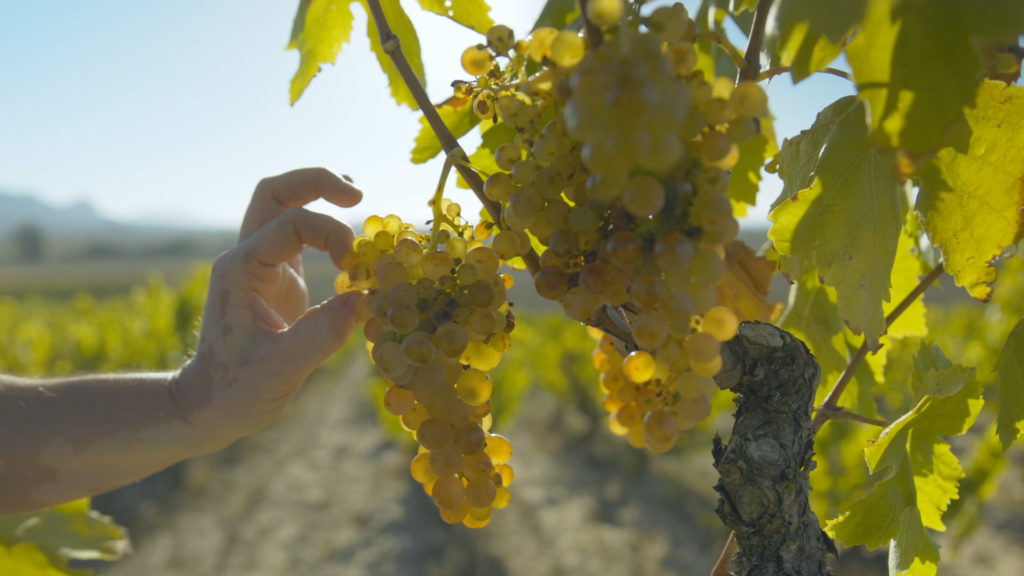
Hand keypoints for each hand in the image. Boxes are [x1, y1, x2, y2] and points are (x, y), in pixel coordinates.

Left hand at [172, 168, 365, 447]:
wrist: (209, 406)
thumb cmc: (236, 390)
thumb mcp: (282, 367)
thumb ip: (324, 332)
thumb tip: (367, 299)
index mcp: (242, 269)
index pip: (291, 223)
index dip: (332, 235)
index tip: (356, 271)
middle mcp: (246, 258)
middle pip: (275, 193)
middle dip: (317, 183)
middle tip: (357, 194)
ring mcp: (259, 266)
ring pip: (281, 206)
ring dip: (316, 195)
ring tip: (355, 196)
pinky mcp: (274, 279)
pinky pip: (296, 235)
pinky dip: (322, 226)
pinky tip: (347, 234)